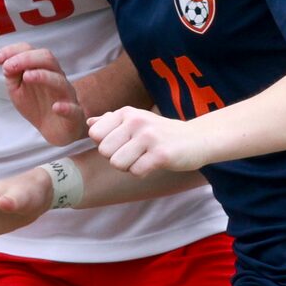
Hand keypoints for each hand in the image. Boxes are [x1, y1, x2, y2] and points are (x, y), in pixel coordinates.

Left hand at [0, 41, 87, 144]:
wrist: (55, 130)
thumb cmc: (37, 105)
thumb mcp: (17, 90)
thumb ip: (12, 75)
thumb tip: (6, 63)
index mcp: (42, 69)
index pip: (30, 51)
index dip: (12, 51)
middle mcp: (56, 77)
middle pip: (47, 58)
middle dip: (27, 59)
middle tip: (8, 66)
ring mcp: (66, 95)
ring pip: (59, 80)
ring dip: (43, 76)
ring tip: (27, 77)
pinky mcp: (73, 114)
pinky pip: (73, 108)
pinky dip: (65, 107)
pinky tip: (56, 107)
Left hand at [87, 107, 209, 176]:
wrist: (197, 139)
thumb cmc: (162, 132)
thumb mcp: (137, 121)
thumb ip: (112, 121)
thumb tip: (89, 122)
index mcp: (127, 113)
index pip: (95, 134)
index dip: (106, 145)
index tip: (122, 144)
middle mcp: (136, 121)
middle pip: (104, 151)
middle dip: (117, 158)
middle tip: (135, 153)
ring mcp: (149, 137)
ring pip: (117, 163)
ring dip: (129, 167)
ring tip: (144, 158)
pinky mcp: (161, 154)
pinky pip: (136, 172)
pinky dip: (143, 173)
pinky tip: (154, 164)